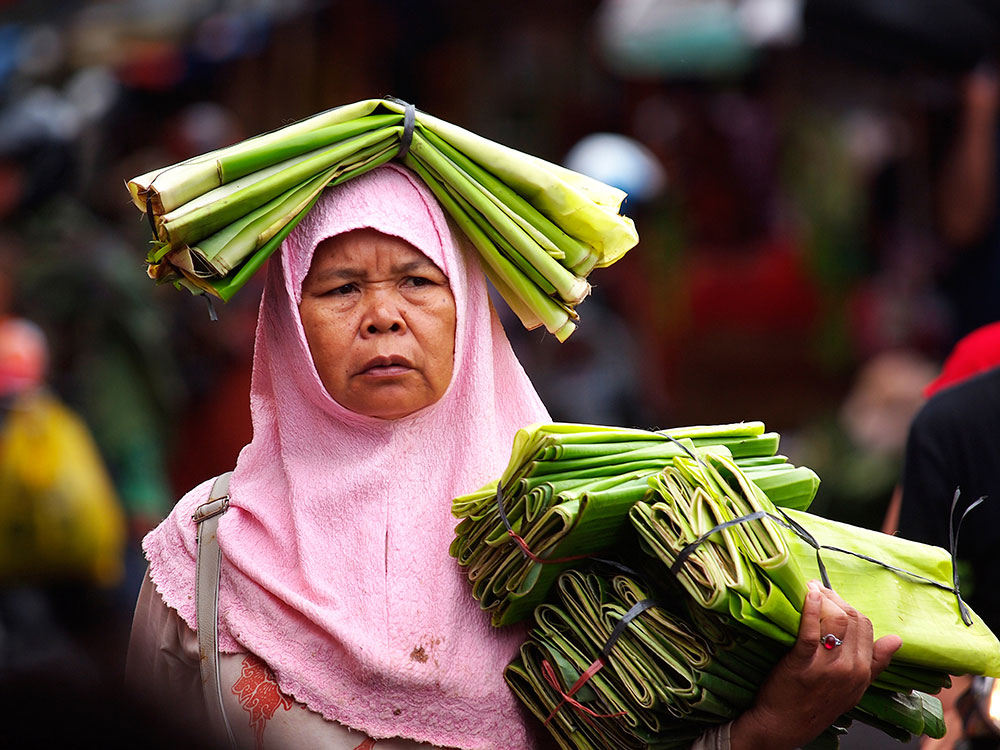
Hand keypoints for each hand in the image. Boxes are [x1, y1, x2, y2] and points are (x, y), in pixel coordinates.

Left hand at [730, 581, 902, 749]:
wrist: (785, 725)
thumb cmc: (817, 703)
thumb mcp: (854, 688)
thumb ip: (875, 663)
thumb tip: (897, 639)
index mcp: (863, 671)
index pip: (866, 626)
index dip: (850, 607)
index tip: (833, 597)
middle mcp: (850, 668)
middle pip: (852, 619)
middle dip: (836, 598)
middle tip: (819, 588)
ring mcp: (827, 666)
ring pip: (836, 620)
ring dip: (823, 598)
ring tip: (809, 588)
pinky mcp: (802, 663)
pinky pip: (811, 631)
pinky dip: (810, 608)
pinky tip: (807, 595)